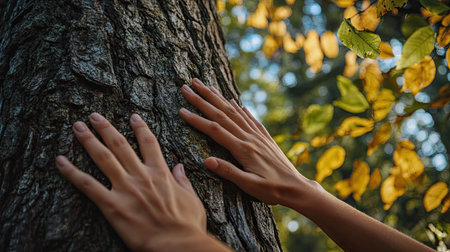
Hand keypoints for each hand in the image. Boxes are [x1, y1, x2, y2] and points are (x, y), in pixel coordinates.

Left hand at [56, 113, 205, 250]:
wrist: (176, 244)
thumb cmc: (187, 225)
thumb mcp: (192, 199)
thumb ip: (183, 180)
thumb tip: (179, 166)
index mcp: (160, 173)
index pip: (149, 143)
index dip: (140, 128)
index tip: (133, 116)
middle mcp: (140, 175)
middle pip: (120, 145)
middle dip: (106, 128)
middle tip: (94, 116)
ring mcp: (125, 189)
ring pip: (103, 158)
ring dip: (89, 140)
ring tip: (77, 127)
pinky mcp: (111, 205)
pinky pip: (87, 185)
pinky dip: (72, 172)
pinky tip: (60, 161)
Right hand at [179, 79, 316, 206]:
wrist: (296, 187)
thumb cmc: (272, 190)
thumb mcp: (249, 185)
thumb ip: (228, 172)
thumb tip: (206, 160)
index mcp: (243, 149)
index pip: (214, 130)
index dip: (197, 119)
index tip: (182, 109)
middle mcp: (249, 137)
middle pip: (222, 114)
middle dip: (203, 99)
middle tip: (188, 86)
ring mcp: (257, 135)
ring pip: (234, 112)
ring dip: (218, 98)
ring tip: (206, 86)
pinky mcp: (264, 137)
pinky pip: (250, 118)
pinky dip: (240, 108)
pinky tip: (234, 101)